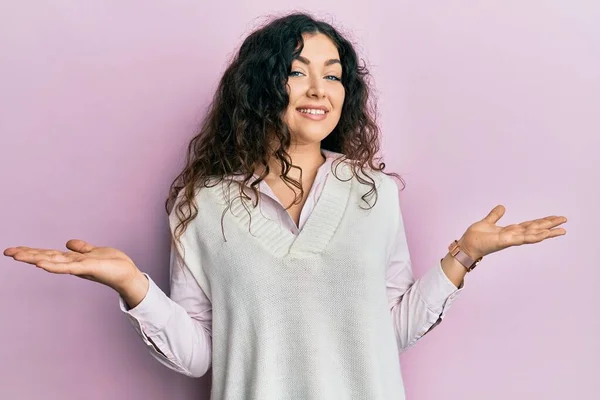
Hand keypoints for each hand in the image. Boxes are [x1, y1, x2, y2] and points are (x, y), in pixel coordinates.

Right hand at [3, 239, 141, 293]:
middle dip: (27, 255)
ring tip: (18, 256)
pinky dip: (54, 266)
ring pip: (53, 262)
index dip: (32, 251)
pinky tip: (41, 264)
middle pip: (46, 257)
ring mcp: (78, 267)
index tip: (14, 250)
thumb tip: (68, 242)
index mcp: (72, 259)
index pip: (48, 254)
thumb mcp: (94, 252)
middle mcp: (72, 264)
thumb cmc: (113, 264)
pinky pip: (68, 266)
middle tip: (8, 252)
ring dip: (35, 258)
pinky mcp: (88, 268)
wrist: (128, 274)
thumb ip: (81, 248)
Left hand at [457, 205, 567, 259]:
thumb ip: (495, 215)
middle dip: (550, 225)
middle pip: (535, 229)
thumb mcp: (487, 222)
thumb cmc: (475, 237)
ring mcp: (510, 239)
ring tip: (561, 230)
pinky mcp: (504, 241)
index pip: (530, 225)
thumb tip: (502, 207)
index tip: (555, 218)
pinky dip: (533, 236)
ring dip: (547, 232)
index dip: (543, 221)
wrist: (466, 246)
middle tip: (565, 220)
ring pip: (533, 234)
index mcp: (510, 231)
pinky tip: (543, 234)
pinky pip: (521, 239)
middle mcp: (513, 236)